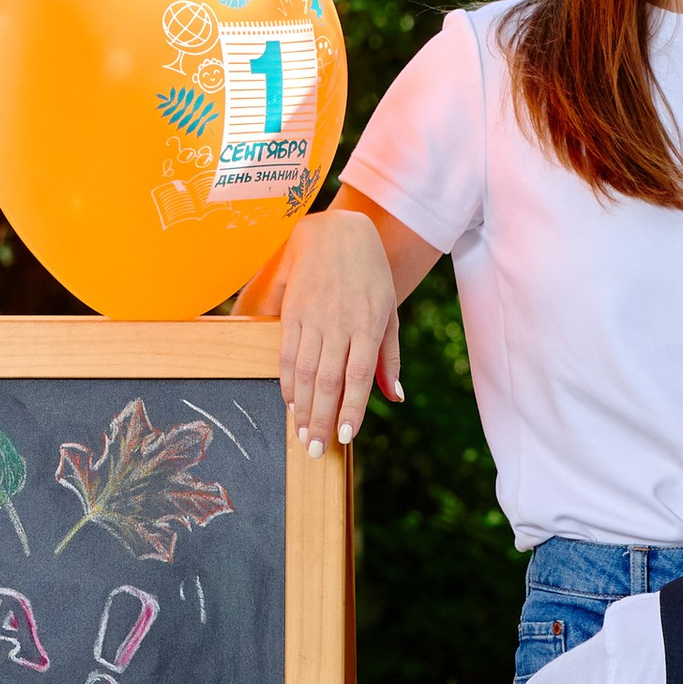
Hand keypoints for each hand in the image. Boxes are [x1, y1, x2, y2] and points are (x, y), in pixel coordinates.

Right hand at [273, 209, 403, 455]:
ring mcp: (313, 318)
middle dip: (321, 419)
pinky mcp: (292, 313)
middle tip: (315, 451)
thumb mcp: (389, 312)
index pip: (358, 377)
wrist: (337, 232)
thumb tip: (395, 397)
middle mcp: (339, 323)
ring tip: (302, 436)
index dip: (350, 410)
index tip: (345, 438)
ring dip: (302, 408)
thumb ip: (389, 357)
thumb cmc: (371, 275)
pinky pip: (287, 354)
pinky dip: (288, 382)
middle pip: (328, 381)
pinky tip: (290, 403)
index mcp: (369, 324)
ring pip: (305, 372)